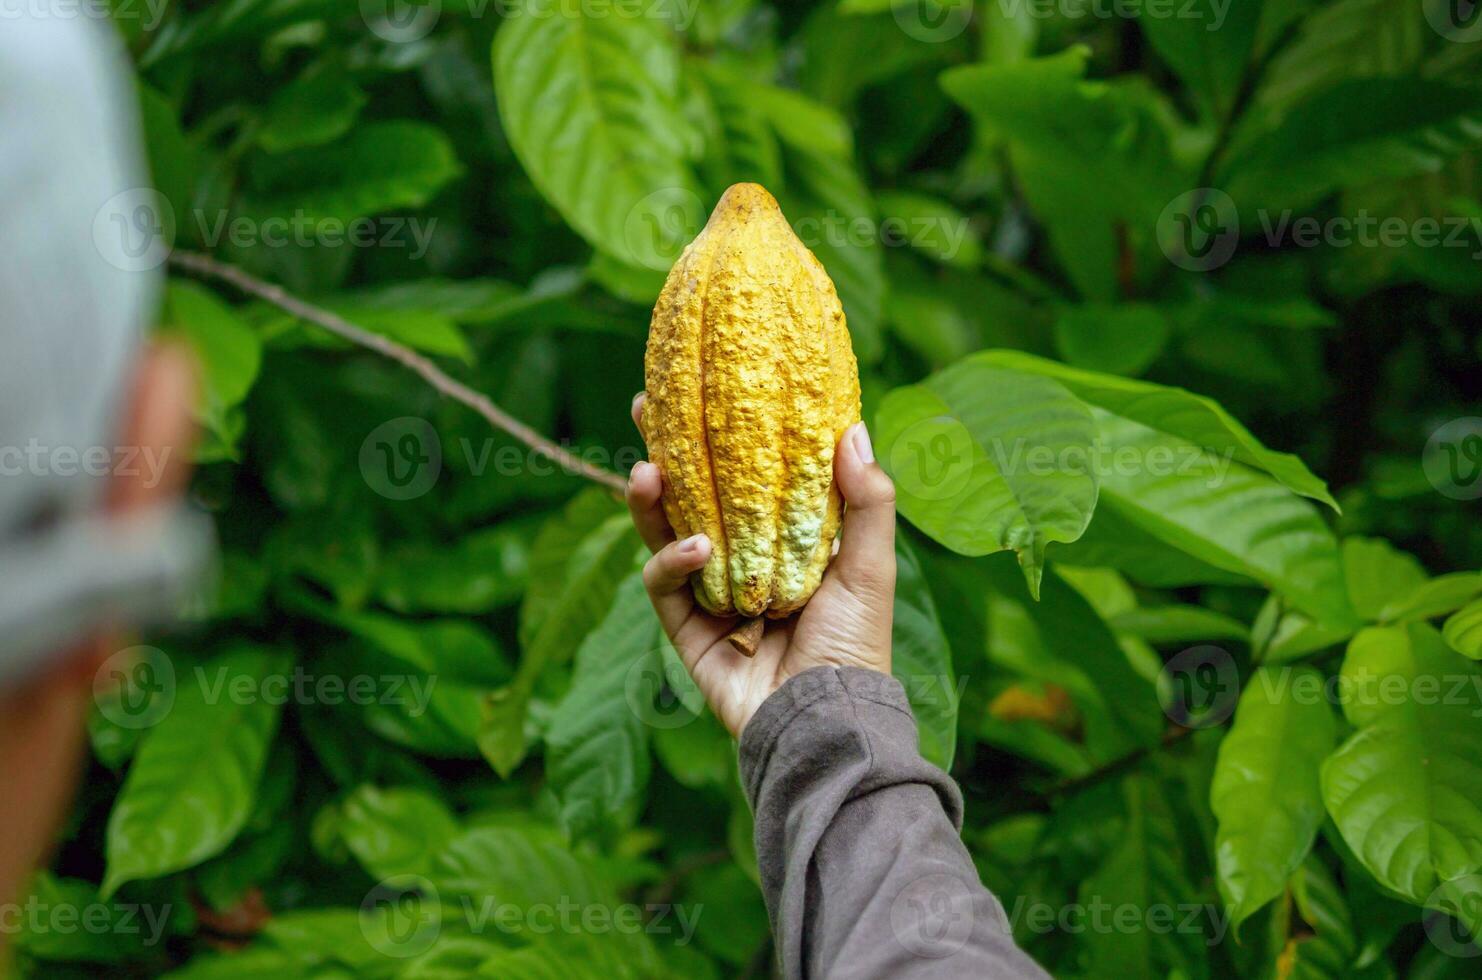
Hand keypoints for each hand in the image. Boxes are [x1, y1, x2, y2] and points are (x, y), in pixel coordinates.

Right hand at [626, 393, 897, 736]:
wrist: (825, 720)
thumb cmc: (857, 645)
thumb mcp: (871, 566)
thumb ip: (867, 500)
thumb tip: (853, 428)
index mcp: (787, 541)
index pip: (748, 476)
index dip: (725, 435)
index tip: (710, 387)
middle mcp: (744, 561)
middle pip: (695, 494)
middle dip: (669, 450)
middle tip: (649, 406)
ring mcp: (711, 594)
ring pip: (667, 532)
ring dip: (652, 499)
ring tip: (645, 469)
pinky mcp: (686, 629)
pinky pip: (664, 585)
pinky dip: (672, 562)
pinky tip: (695, 549)